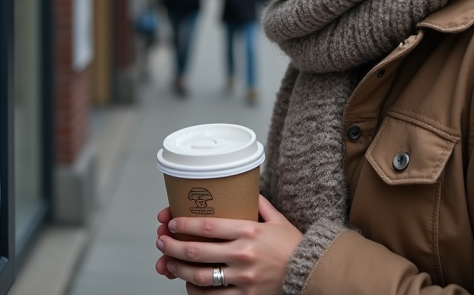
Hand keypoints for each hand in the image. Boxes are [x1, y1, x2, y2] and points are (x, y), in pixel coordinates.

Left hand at [153, 196, 302, 293]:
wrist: (311, 273)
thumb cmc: (293, 245)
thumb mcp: (277, 219)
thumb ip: (258, 203)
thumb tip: (242, 188)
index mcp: (249, 231)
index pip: (208, 226)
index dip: (184, 224)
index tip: (171, 222)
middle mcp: (243, 254)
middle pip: (196, 251)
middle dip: (172, 245)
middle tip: (162, 241)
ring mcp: (242, 278)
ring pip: (199, 276)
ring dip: (178, 269)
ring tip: (168, 263)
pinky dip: (196, 292)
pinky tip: (188, 285)